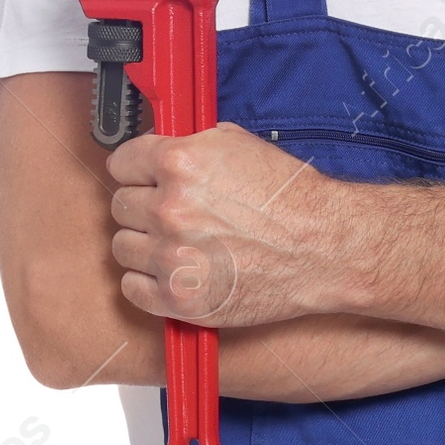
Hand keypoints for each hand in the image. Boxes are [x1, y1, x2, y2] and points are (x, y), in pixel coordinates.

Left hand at [106, 122, 346, 328]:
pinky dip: (147, 282)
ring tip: (176, 245)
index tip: (143, 179)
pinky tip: (173, 272)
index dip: (135, 170)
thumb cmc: (291, 200)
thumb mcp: (239, 145)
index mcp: (179, 163)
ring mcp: (171, 256)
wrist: (324, 247)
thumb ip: (191, 147)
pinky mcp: (179, 298)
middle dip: (143, 207)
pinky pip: (132, 288)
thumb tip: (161, 150)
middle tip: (170, 214)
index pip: (120, 163)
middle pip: (120, 206)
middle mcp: (169, 208)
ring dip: (144, 245)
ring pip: (122, 247)